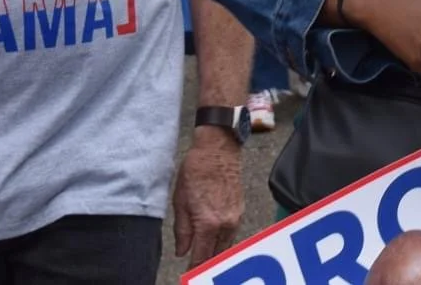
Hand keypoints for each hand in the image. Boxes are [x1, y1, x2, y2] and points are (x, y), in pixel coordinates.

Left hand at [174, 131, 245, 266]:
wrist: (218, 148)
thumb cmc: (197, 170)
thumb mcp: (180, 201)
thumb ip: (182, 230)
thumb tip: (182, 250)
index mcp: (208, 223)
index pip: (201, 257)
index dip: (193, 270)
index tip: (188, 276)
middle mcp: (226, 223)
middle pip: (217, 256)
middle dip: (206, 265)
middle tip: (195, 269)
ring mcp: (236, 217)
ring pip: (226, 246)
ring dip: (215, 254)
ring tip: (203, 256)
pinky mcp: (240, 209)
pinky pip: (231, 234)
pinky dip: (222, 241)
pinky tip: (213, 239)